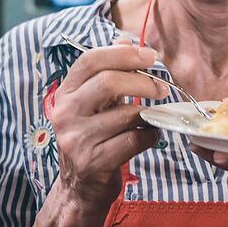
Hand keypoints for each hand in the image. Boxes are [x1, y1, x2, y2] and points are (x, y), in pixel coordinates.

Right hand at [47, 43, 166, 208]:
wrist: (79, 188)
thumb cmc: (92, 139)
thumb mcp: (94, 103)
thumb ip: (108, 72)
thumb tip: (124, 39)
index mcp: (65, 94)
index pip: (90, 60)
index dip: (123, 53)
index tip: (150, 56)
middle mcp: (65, 114)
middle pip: (108, 82)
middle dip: (143, 82)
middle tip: (162, 88)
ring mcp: (76, 139)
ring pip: (126, 114)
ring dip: (149, 115)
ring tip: (153, 118)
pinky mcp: (94, 162)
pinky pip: (134, 141)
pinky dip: (150, 136)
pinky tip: (149, 137)